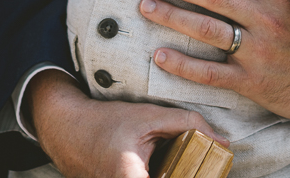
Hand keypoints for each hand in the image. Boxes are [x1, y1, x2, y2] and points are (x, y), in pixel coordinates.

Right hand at [28, 71, 225, 177]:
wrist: (67, 128)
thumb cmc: (107, 122)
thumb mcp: (149, 116)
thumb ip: (187, 124)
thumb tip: (222, 141)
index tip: (208, 174)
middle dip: (182, 175)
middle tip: (194, 168)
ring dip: (168, 175)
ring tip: (174, 165)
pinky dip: (156, 175)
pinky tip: (161, 168)